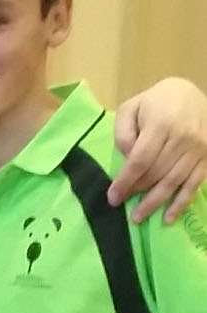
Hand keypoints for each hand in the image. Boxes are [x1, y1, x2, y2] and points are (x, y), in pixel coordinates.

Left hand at [110, 79, 206, 223]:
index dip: (126, 181)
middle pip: (157, 173)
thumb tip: (127, 161)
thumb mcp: (131, 108)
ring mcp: (198, 149)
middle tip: (124, 208)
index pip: (141, 160)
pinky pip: (195, 184)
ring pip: (175, 181)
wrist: (190, 94)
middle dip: (138, 193)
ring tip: (139, 217)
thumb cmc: (155, 102)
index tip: (113, 198)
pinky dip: (182, 202)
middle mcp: (183, 138)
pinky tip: (169, 218)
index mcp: (161, 124)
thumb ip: (124, 134)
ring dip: (156, 202)